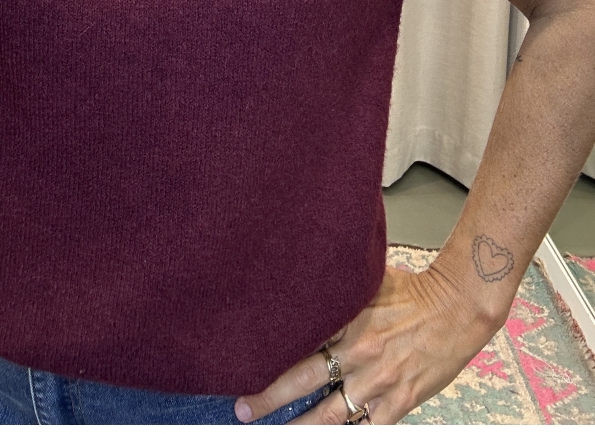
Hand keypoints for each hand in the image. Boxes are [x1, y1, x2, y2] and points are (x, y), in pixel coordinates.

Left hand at [234, 262, 502, 424]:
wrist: (458, 307)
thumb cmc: (412, 291)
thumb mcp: (367, 282)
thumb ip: (336, 291)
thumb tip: (301, 284)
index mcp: (347, 319)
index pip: (298, 339)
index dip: (269, 355)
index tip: (242, 364)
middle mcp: (359, 352)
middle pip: (303, 380)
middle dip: (269, 398)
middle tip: (243, 409)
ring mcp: (378, 381)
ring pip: (330, 414)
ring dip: (301, 426)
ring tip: (276, 432)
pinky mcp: (399, 402)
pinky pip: (367, 428)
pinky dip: (347, 433)